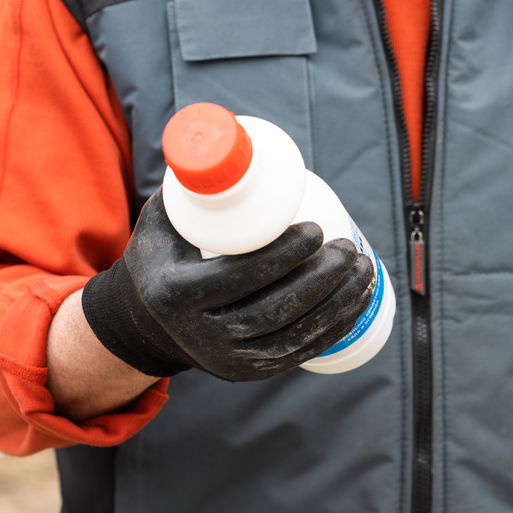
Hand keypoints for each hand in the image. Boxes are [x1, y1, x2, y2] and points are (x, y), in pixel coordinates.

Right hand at [80, 188, 374, 380]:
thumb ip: (196, 184)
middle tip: (346, 247)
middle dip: (321, 278)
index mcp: (174, 295)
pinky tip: (356, 301)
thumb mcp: (164, 219)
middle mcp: (201, 335)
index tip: (315, 229)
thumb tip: (237, 141)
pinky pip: (301, 352)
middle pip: (274, 308)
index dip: (283, 255)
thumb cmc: (165, 256)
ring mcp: (228, 359)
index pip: (238, 277)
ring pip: (294, 334)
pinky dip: (334, 326)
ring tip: (362, 269)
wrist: (151, 321)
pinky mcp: (250, 371)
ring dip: (337, 302)